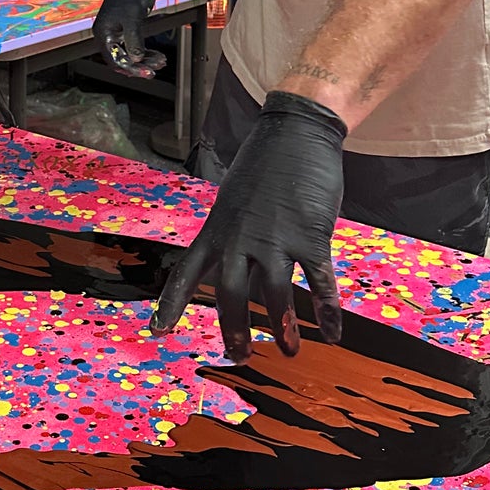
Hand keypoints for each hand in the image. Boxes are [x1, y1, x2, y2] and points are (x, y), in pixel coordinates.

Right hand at [92, 0, 165, 77]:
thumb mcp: (133, 18)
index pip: (114, 59)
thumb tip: (136, 60)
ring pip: (130, 53)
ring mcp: (118, 31)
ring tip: (161, 61)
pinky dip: (146, 51)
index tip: (146, 73)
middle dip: (139, 65)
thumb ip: (133, 41)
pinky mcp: (128, 28)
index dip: (130, 69)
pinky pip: (135, 45)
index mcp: (103, 32)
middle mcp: (108, 34)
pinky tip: (157, 55)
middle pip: (122, 59)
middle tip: (154, 71)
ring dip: (145, 59)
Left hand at [152, 90, 345, 357]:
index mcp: (217, 229)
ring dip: (283, 329)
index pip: (187, 272)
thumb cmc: (266, 165)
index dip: (172, 304)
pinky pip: (319, 283)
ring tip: (291, 352)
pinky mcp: (311, 236)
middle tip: (240, 357)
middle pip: (232, 295)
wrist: (297, 131)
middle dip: (235, 330)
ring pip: (275, 295)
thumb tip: (243, 271)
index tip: (158, 331)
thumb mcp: (235, 199)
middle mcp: (241, 238)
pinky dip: (327, 311)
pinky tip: (332, 333)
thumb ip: (235, 236)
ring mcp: (276, 238)